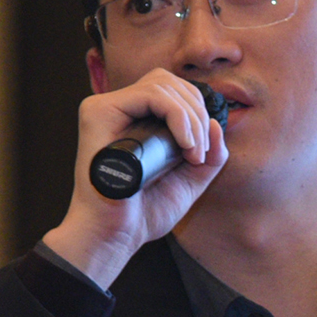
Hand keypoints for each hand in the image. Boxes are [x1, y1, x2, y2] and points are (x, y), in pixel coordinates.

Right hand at [42, 66, 229, 286]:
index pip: (171, 90)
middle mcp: (118, 110)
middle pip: (168, 81)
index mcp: (134, 120)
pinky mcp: (99, 112)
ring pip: (162, 84)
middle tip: (200, 152)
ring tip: (193, 152)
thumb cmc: (144, 212)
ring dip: (191, 117)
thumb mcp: (189, 181)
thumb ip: (210, 155)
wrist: (116, 235)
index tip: (203, 152)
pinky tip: (185, 144)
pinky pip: (151, 95)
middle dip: (198, 112)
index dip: (197, 111)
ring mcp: (105, 108)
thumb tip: (218, 123)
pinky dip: (178, 115)